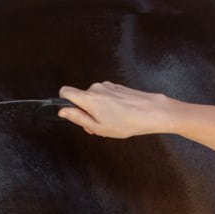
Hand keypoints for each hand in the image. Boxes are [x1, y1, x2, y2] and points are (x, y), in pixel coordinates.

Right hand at [56, 81, 175, 138]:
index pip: (65, 91)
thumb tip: (63, 111)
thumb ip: (78, 118)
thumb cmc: (128, 122)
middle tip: (96, 126)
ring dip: (97, 109)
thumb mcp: (98, 127)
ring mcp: (107, 86)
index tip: (71, 113)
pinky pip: (104, 95)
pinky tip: (119, 115)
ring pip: (93, 97)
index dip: (64, 102)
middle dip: (85, 111)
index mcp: (89, 98)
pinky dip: (107, 105)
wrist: (152, 112)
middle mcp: (96, 88)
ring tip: (111, 122)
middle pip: (80, 97)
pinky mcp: (117, 86)